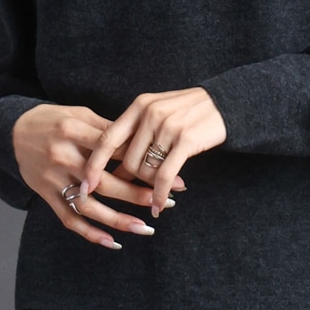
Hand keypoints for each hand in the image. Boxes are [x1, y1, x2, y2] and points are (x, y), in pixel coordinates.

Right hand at [13, 103, 183, 248]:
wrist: (12, 131)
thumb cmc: (53, 119)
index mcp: (75, 130)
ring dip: (119, 220)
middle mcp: (64, 156)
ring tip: (145, 227)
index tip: (171, 171)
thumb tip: (141, 141)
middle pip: (107, 182)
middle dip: (139, 194)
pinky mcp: (45, 194)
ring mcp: (53, 179)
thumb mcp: (79, 113)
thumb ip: (107, 128)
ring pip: (90, 206)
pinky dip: (90, 233)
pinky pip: (69, 219)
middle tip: (167, 202)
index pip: (116, 150)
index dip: (145, 161)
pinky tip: (112, 241)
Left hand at [80, 87, 226, 216]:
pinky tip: (160, 205)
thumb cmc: (188, 112)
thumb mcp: (157, 113)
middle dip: (133, 180)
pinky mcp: (186, 140)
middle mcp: (150, 113)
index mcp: (139, 106)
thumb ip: (136, 135)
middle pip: (127, 161)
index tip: (84, 186)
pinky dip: (160, 195)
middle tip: (143, 188)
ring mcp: (168, 126)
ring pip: (145, 170)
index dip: (93, 164)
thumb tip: (115, 170)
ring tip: (161, 186)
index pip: (107, 138)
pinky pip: (165, 176)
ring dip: (151, 185)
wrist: (226, 103)